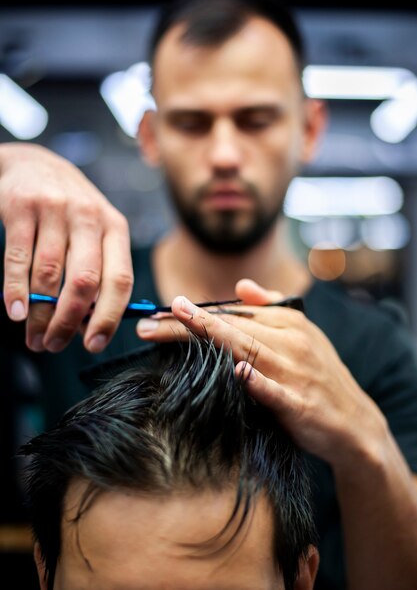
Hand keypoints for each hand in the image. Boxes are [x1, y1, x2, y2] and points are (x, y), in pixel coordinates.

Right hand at [0, 143, 132, 352]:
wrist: (35, 164)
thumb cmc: (70, 211)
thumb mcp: (94, 233)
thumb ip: (98, 273)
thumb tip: (89, 325)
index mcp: (115, 228)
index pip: (120, 279)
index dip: (109, 317)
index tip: (94, 345)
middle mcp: (89, 217)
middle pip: (85, 281)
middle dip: (69, 321)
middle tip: (54, 345)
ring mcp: (56, 210)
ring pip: (49, 274)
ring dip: (40, 314)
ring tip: (34, 336)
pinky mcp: (22, 207)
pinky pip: (18, 258)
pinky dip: (16, 290)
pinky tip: (16, 312)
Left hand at [137, 278, 385, 465]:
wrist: (356, 424)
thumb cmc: (320, 376)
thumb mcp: (302, 334)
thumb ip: (270, 308)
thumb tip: (240, 286)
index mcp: (289, 322)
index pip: (235, 313)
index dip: (196, 311)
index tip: (163, 310)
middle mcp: (290, 341)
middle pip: (231, 327)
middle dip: (186, 323)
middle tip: (148, 322)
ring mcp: (295, 372)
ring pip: (246, 349)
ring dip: (209, 337)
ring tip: (173, 329)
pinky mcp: (300, 405)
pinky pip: (274, 391)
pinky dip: (257, 381)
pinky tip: (238, 372)